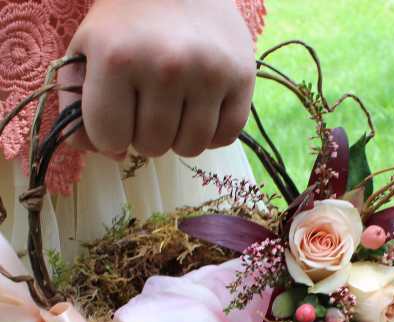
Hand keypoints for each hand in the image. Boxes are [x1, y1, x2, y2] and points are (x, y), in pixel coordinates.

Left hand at [59, 0, 255, 158]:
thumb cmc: (129, 20)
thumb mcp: (87, 50)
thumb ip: (77, 103)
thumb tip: (107, 154)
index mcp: (118, 58)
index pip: (110, 138)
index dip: (111, 134)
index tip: (119, 114)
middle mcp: (166, 67)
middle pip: (152, 147)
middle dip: (146, 135)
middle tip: (149, 107)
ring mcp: (209, 74)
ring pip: (190, 148)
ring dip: (180, 139)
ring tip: (176, 110)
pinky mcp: (242, 79)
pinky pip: (225, 137)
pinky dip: (212, 134)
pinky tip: (202, 111)